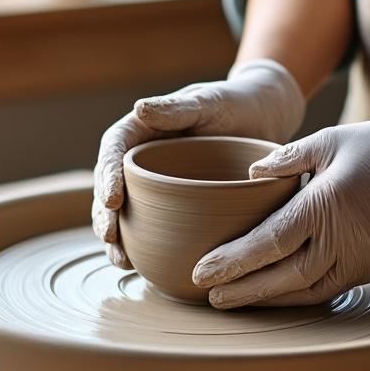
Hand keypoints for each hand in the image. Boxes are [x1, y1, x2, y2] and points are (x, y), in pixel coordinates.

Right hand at [93, 59, 304, 266]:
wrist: (265, 119)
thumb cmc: (236, 103)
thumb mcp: (209, 102)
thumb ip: (177, 107)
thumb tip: (139, 107)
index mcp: (142, 129)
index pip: (113, 151)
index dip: (106, 176)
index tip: (112, 200)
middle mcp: (143, 160)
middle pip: (110, 187)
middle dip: (105, 215)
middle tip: (110, 237)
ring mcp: (156, 185)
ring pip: (125, 213)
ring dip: (117, 239)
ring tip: (120, 260)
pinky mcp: (174, 206)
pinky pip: (152, 227)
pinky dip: (142, 247)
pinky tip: (141, 268)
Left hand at [192, 101, 369, 308]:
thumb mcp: (330, 138)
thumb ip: (286, 157)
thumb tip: (250, 175)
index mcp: (325, 204)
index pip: (268, 242)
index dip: (232, 261)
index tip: (201, 273)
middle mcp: (342, 239)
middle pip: (281, 277)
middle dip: (242, 290)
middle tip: (208, 297)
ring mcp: (361, 259)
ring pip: (305, 291)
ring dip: (267, 299)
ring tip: (234, 300)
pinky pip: (328, 290)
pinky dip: (298, 296)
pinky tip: (274, 295)